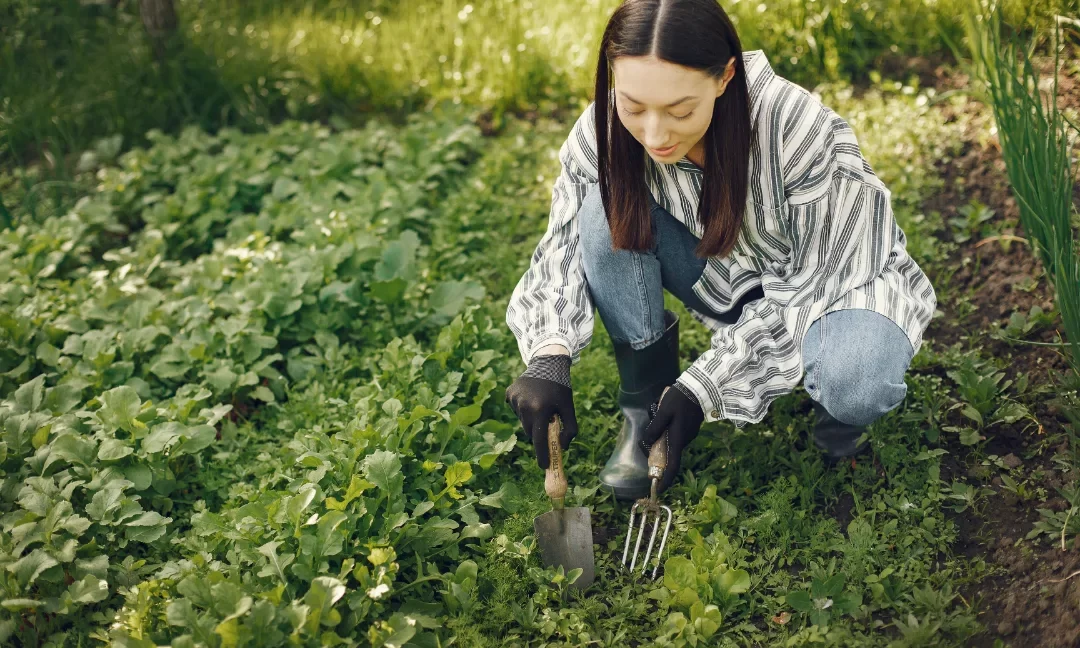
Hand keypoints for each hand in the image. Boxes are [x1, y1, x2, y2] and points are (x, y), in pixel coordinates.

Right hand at [505, 354, 578, 469]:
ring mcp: (515, 399)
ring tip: (540, 405)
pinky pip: (516, 410)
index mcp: (540, 409)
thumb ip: (570, 430)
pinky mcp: (509, 393)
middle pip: (530, 432)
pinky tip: (531, 398)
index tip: (544, 466)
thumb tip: (562, 447)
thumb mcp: (569, 408)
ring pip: (523, 421)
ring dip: (531, 419)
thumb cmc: (561, 388)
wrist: (548, 363)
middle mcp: (524, 405)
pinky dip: (523, 409)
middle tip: (547, 424)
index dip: (542, 455)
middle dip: (538, 432)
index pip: (539, 440)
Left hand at [639, 384, 704, 492]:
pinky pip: (676, 436)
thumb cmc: (680, 399)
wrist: (700, 387)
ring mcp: (689, 434)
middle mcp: (685, 440)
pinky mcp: (689, 428)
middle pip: (670, 455)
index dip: (665, 479)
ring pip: (672, 444)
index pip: (673, 466)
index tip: (658, 490)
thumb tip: (647, 442)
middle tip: (645, 445)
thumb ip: (655, 428)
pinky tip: (663, 416)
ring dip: (662, 440)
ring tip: (654, 420)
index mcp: (678, 439)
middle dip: (657, 454)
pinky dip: (667, 433)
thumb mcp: (663, 412)